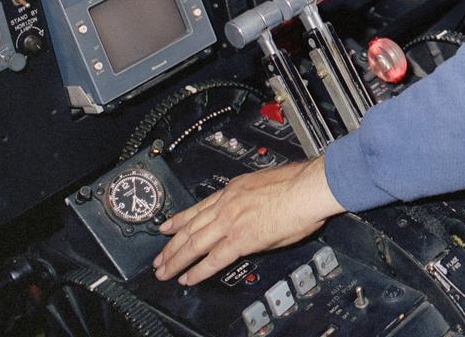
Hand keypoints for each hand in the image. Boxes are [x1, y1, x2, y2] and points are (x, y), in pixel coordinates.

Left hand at [152, 156, 343, 284]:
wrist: (306, 189)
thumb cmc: (296, 185)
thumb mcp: (265, 187)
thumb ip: (252, 203)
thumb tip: (252, 217)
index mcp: (233, 190)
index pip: (198, 208)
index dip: (179, 219)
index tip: (167, 227)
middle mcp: (227, 204)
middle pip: (190, 228)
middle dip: (171, 245)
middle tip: (158, 257)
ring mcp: (231, 222)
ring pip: (194, 244)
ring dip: (176, 259)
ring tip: (164, 270)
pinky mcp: (240, 239)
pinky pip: (212, 259)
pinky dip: (198, 271)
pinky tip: (187, 278)